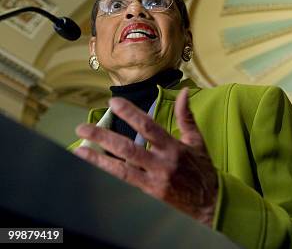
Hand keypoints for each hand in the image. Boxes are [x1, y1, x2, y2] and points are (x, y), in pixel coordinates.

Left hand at [74, 88, 217, 225]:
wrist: (210, 202)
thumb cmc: (202, 169)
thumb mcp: (197, 141)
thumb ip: (186, 116)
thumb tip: (184, 92)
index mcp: (174, 147)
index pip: (148, 126)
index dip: (130, 113)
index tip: (113, 103)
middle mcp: (162, 163)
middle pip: (128, 148)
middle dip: (103, 137)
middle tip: (83, 128)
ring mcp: (154, 180)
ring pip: (121, 169)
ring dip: (98, 159)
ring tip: (79, 150)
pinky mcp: (149, 194)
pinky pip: (125, 183)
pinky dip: (109, 174)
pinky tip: (93, 168)